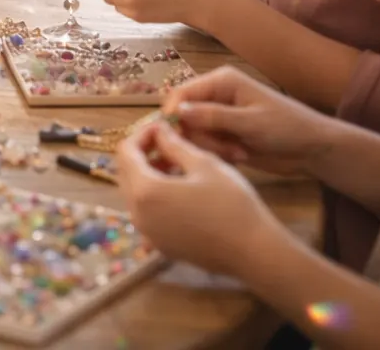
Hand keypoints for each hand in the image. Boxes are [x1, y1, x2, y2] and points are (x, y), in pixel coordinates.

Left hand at [113, 121, 280, 276]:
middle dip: (143, 154)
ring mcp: (148, 233)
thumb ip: (174, 144)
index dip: (141, 135)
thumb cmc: (231, 204)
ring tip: (178, 163)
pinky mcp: (161, 245)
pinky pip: (148, 212)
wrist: (254, 253)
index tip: (161, 127)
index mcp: (144, 191)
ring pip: (137, 193)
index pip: (125, 153)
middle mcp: (138, 215)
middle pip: (126, 173)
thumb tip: (158, 130)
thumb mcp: (204, 164)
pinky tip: (181, 188)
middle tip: (169, 142)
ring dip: (150, 174)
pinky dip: (157, 195)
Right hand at [163, 66, 339, 175]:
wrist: (313, 149)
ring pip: (192, 133)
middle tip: (227, 150)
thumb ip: (214, 117)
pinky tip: (238, 156)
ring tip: (238, 153)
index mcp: (221, 81)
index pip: (181, 94)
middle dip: (200, 136)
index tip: (177, 139)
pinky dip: (216, 153)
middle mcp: (215, 95)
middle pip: (183, 115)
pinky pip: (203, 144)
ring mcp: (218, 115)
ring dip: (211, 147)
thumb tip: (177, 111)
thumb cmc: (287, 129)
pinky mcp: (222, 134)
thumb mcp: (251, 123)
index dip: (173, 115)